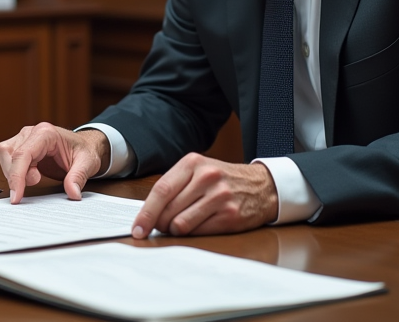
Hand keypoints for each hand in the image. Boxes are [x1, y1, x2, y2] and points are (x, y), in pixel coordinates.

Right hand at [0, 122, 108, 203]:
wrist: (85, 145)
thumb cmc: (85, 150)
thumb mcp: (87, 164)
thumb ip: (78, 177)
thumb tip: (73, 193)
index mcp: (46, 133)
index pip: (23, 154)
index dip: (16, 176)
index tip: (16, 196)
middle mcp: (31, 132)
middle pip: (8, 153)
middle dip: (16, 174)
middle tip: (37, 181)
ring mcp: (25, 138)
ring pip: (5, 155)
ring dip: (15, 172)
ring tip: (37, 177)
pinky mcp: (22, 145)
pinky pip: (9, 159)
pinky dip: (16, 171)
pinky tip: (32, 175)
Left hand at [131, 153, 277, 237]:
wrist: (261, 186)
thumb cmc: (222, 180)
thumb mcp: (198, 171)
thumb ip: (174, 186)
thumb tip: (148, 213)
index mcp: (193, 163)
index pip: (161, 190)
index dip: (146, 213)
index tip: (137, 229)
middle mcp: (206, 178)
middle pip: (168, 210)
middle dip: (160, 223)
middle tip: (162, 225)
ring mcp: (219, 197)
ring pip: (181, 224)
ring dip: (176, 230)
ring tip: (182, 224)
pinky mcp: (230, 215)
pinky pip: (199, 232)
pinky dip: (193, 234)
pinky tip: (199, 226)